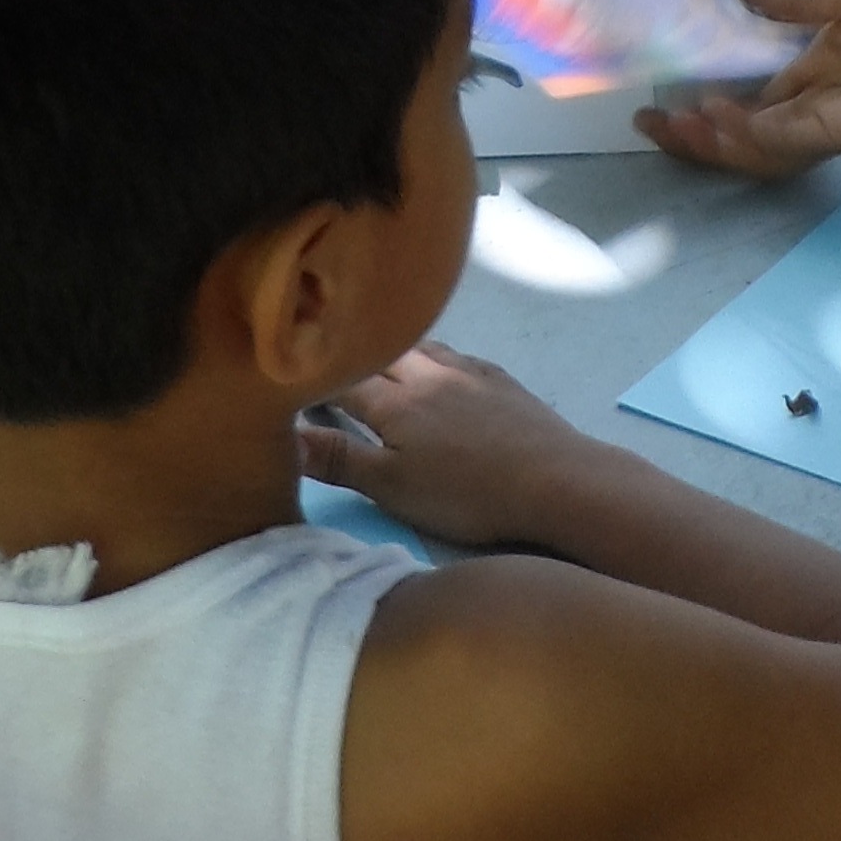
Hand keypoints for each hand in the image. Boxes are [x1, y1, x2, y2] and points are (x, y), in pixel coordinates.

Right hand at [299, 342, 588, 548]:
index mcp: (393, 403)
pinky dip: (433, 353)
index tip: (291, 382)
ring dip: (391, 349)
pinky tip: (437, 365)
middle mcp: (425, 375)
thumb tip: (284, 434)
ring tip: (375, 357)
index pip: (340, 380)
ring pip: (417, 346)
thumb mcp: (393, 488)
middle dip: (351, 357)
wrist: (555, 479)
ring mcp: (466, 372)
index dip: (314, 381)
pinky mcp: (499, 379)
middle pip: (377, 354)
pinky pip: (455, 354)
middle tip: (330, 364)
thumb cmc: (467, 494)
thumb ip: (339, 459)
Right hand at [638, 0, 840, 174]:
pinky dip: (754, 133)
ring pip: (762, 149)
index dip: (706, 105)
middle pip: (746, 136)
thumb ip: (794, 1)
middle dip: (696, 135)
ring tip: (677, 123)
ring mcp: (835, 120)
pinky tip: (722, 116)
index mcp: (818, 72)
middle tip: (650, 123)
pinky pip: (793, 140)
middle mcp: (820, 103)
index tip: (661, 98)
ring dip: (717, 139)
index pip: (750, 102)